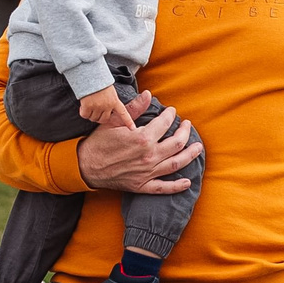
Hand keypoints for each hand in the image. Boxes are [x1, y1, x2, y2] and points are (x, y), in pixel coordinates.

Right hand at [75, 85, 135, 132]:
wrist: (90, 75)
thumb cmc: (99, 81)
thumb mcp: (109, 90)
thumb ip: (110, 100)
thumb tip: (104, 111)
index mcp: (115, 101)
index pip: (123, 113)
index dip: (128, 121)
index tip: (133, 128)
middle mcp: (107, 105)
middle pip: (103, 120)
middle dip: (98, 117)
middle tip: (94, 110)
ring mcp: (98, 106)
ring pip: (93, 118)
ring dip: (90, 114)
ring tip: (88, 105)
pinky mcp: (88, 106)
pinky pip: (84, 115)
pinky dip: (83, 112)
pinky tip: (83, 105)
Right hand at [77, 95, 201, 193]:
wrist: (86, 166)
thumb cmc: (99, 142)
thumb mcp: (114, 121)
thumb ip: (134, 109)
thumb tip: (148, 94)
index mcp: (143, 138)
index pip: (165, 123)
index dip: (170, 115)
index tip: (172, 111)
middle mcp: (149, 156)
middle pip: (177, 143)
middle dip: (185, 132)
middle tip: (186, 125)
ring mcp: (147, 172)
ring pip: (176, 163)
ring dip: (190, 154)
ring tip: (197, 147)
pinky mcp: (143, 185)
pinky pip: (164, 187)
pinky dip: (177, 186)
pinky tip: (187, 182)